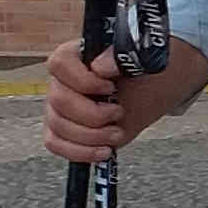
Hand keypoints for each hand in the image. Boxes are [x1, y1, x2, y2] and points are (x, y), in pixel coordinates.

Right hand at [41, 38, 206, 163]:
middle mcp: (61, 80)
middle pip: (58, 101)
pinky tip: (104, 150)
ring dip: (91, 136)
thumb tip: (100, 67)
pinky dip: (80, 151)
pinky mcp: (64, 130)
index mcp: (75, 55)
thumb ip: (122, 56)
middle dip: (93, 114)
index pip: (59, 64)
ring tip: (117, 133)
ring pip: (57, 126)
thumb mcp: (140, 57)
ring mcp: (59, 107)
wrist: (151, 88)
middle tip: (119, 113)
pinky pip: (56, 143)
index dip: (82, 80)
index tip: (109, 87)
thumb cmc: (142, 69)